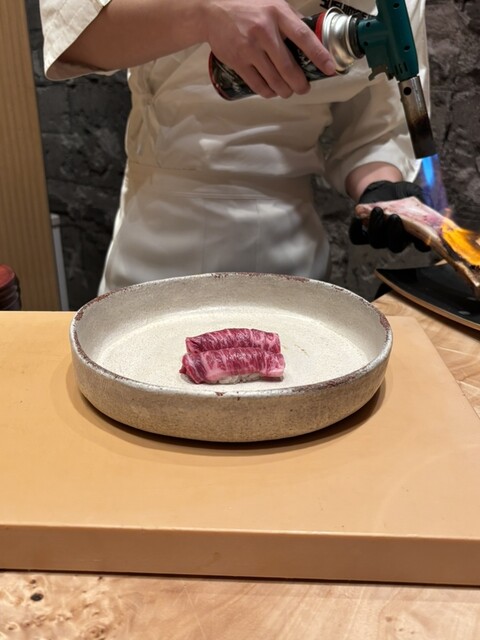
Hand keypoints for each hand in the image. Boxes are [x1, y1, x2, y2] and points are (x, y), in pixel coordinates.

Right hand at [204, 0, 335, 98]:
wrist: (212, 11)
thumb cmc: (247, 7)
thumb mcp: (271, 3)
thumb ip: (290, 20)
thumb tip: (311, 38)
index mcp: (277, 13)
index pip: (304, 37)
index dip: (319, 55)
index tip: (330, 69)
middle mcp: (264, 31)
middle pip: (288, 67)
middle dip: (300, 84)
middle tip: (304, 88)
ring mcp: (250, 48)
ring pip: (274, 80)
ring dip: (285, 91)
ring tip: (287, 91)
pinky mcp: (238, 61)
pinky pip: (258, 85)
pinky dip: (268, 92)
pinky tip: (271, 91)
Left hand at [349, 180, 429, 252]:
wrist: (384, 189)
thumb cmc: (403, 193)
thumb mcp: (414, 193)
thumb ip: (421, 201)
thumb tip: (425, 206)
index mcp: (413, 234)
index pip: (422, 246)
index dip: (422, 244)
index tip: (422, 235)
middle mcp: (396, 240)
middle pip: (395, 246)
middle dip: (395, 234)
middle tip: (394, 217)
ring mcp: (379, 238)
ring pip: (376, 242)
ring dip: (376, 228)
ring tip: (378, 210)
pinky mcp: (363, 234)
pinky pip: (357, 239)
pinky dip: (356, 230)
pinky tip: (358, 218)